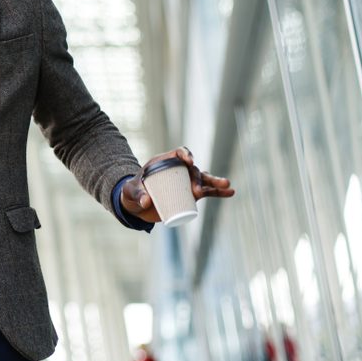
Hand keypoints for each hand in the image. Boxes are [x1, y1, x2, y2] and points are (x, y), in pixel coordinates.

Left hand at [120, 146, 234, 222]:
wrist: (137, 206)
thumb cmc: (132, 194)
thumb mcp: (130, 193)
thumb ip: (136, 195)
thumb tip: (147, 200)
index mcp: (164, 162)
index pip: (178, 153)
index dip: (185, 154)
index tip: (190, 162)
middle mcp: (178, 170)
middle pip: (192, 170)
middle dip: (198, 179)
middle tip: (197, 192)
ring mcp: (186, 182)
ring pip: (204, 180)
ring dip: (216, 182)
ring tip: (227, 185)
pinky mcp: (191, 194)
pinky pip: (208, 192)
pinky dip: (219, 192)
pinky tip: (231, 192)